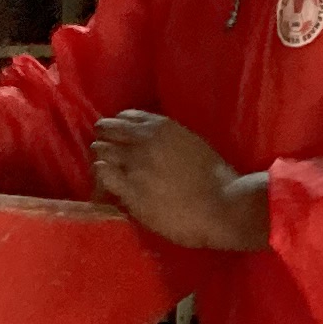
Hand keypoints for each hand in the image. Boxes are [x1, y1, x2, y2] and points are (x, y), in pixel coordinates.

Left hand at [91, 111, 268, 250]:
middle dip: (105, 141)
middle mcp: (144, 139)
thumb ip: (169, 140)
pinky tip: (109, 188)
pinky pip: (101, 174)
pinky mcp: (130, 189)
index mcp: (162, 126)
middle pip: (106, 130)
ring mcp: (135, 164)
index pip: (125, 117)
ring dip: (102, 160)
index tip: (121, 140)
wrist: (222, 206)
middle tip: (109, 157)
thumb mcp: (193, 144)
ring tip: (107, 174)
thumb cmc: (217, 180)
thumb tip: (153, 144)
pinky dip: (101, 178)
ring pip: (100, 150)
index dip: (120, 129)